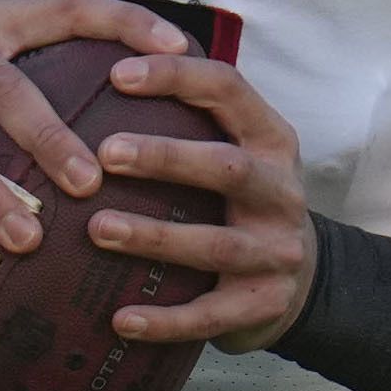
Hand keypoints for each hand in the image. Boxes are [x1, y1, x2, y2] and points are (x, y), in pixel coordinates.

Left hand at [86, 53, 316, 352]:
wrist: (298, 281)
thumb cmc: (239, 202)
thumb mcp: (234, 150)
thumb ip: (190, 119)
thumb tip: (92, 69)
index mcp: (271, 140)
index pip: (229, 90)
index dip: (176, 77)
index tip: (117, 75)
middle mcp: (282, 191)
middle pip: (228, 168)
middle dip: (167, 158)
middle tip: (104, 153)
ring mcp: (278, 252)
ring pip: (217, 244)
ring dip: (155, 237)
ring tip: (98, 229)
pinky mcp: (264, 305)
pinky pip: (211, 315)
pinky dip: (165, 319)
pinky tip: (119, 320)